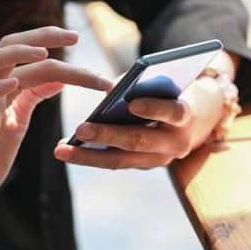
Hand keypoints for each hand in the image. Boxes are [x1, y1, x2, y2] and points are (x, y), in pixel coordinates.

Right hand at [0, 27, 112, 248]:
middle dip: (40, 36)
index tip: (77, 37)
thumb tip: (59, 79)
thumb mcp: (17, 121)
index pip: (25, 53)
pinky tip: (13, 84)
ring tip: (43, 52)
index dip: (49, 41)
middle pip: (7, 46)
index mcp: (1, 87)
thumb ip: (33, 97)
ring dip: (14, 54)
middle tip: (73, 36)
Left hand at [53, 73, 224, 169]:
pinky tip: (68, 150)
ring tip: (62, 148)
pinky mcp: (144, 165)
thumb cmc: (169, 91)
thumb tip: (109, 95)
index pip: (173, 112)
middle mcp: (176, 143)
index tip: (133, 104)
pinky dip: (91, 156)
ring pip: (122, 160)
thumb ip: (142, 87)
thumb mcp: (162, 84)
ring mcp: (160, 159)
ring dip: (89, 155)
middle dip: (108, 135)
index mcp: (186, 116)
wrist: (188, 119)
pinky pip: (115, 162)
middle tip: (81, 129)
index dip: (154, 108)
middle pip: (140, 141)